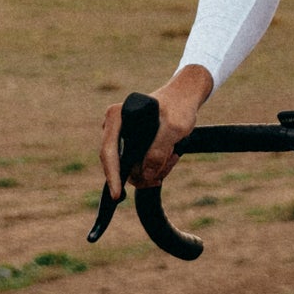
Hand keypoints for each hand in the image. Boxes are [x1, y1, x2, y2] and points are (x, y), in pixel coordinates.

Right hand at [99, 68, 210, 196]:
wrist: (184, 98)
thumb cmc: (179, 107)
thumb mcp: (174, 127)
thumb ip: (159, 149)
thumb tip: (145, 174)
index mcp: (117, 117)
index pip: (108, 152)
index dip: (112, 175)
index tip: (116, 195)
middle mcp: (114, 127)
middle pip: (120, 165)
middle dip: (145, 173)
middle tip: (169, 165)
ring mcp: (121, 138)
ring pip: (132, 169)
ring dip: (155, 170)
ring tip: (173, 156)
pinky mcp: (130, 145)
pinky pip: (139, 167)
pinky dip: (156, 167)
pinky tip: (170, 157)